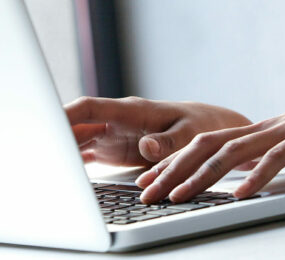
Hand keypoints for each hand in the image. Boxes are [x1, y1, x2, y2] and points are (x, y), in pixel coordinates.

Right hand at [65, 96, 251, 165]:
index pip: (90, 107)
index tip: (48, 125)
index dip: (66, 115)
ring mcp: (113, 134)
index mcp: (132, 111)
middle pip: (76, 125)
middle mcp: (117, 120)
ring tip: (49, 170)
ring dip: (61, 150)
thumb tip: (147, 147)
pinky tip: (61, 173)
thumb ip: (169, 142)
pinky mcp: (114, 148)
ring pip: (77, 139)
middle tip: (42, 156)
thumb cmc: (201, 126)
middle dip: (56, 136)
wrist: (208, 128)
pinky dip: (72, 161)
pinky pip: (86, 152)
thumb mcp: (190, 134)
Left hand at [136, 79, 284, 203]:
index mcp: (257, 132)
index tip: (150, 180)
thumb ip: (265, 155)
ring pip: (232, 153)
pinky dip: (257, 177)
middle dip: (173, 169)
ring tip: (180, 196)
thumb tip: (244, 172)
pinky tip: (241, 194)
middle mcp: (263, 130)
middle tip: (147, 191)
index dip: (174, 161)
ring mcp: (283, 132)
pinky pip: (276, 159)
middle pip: (206, 146)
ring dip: (202, 176)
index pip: (205, 144)